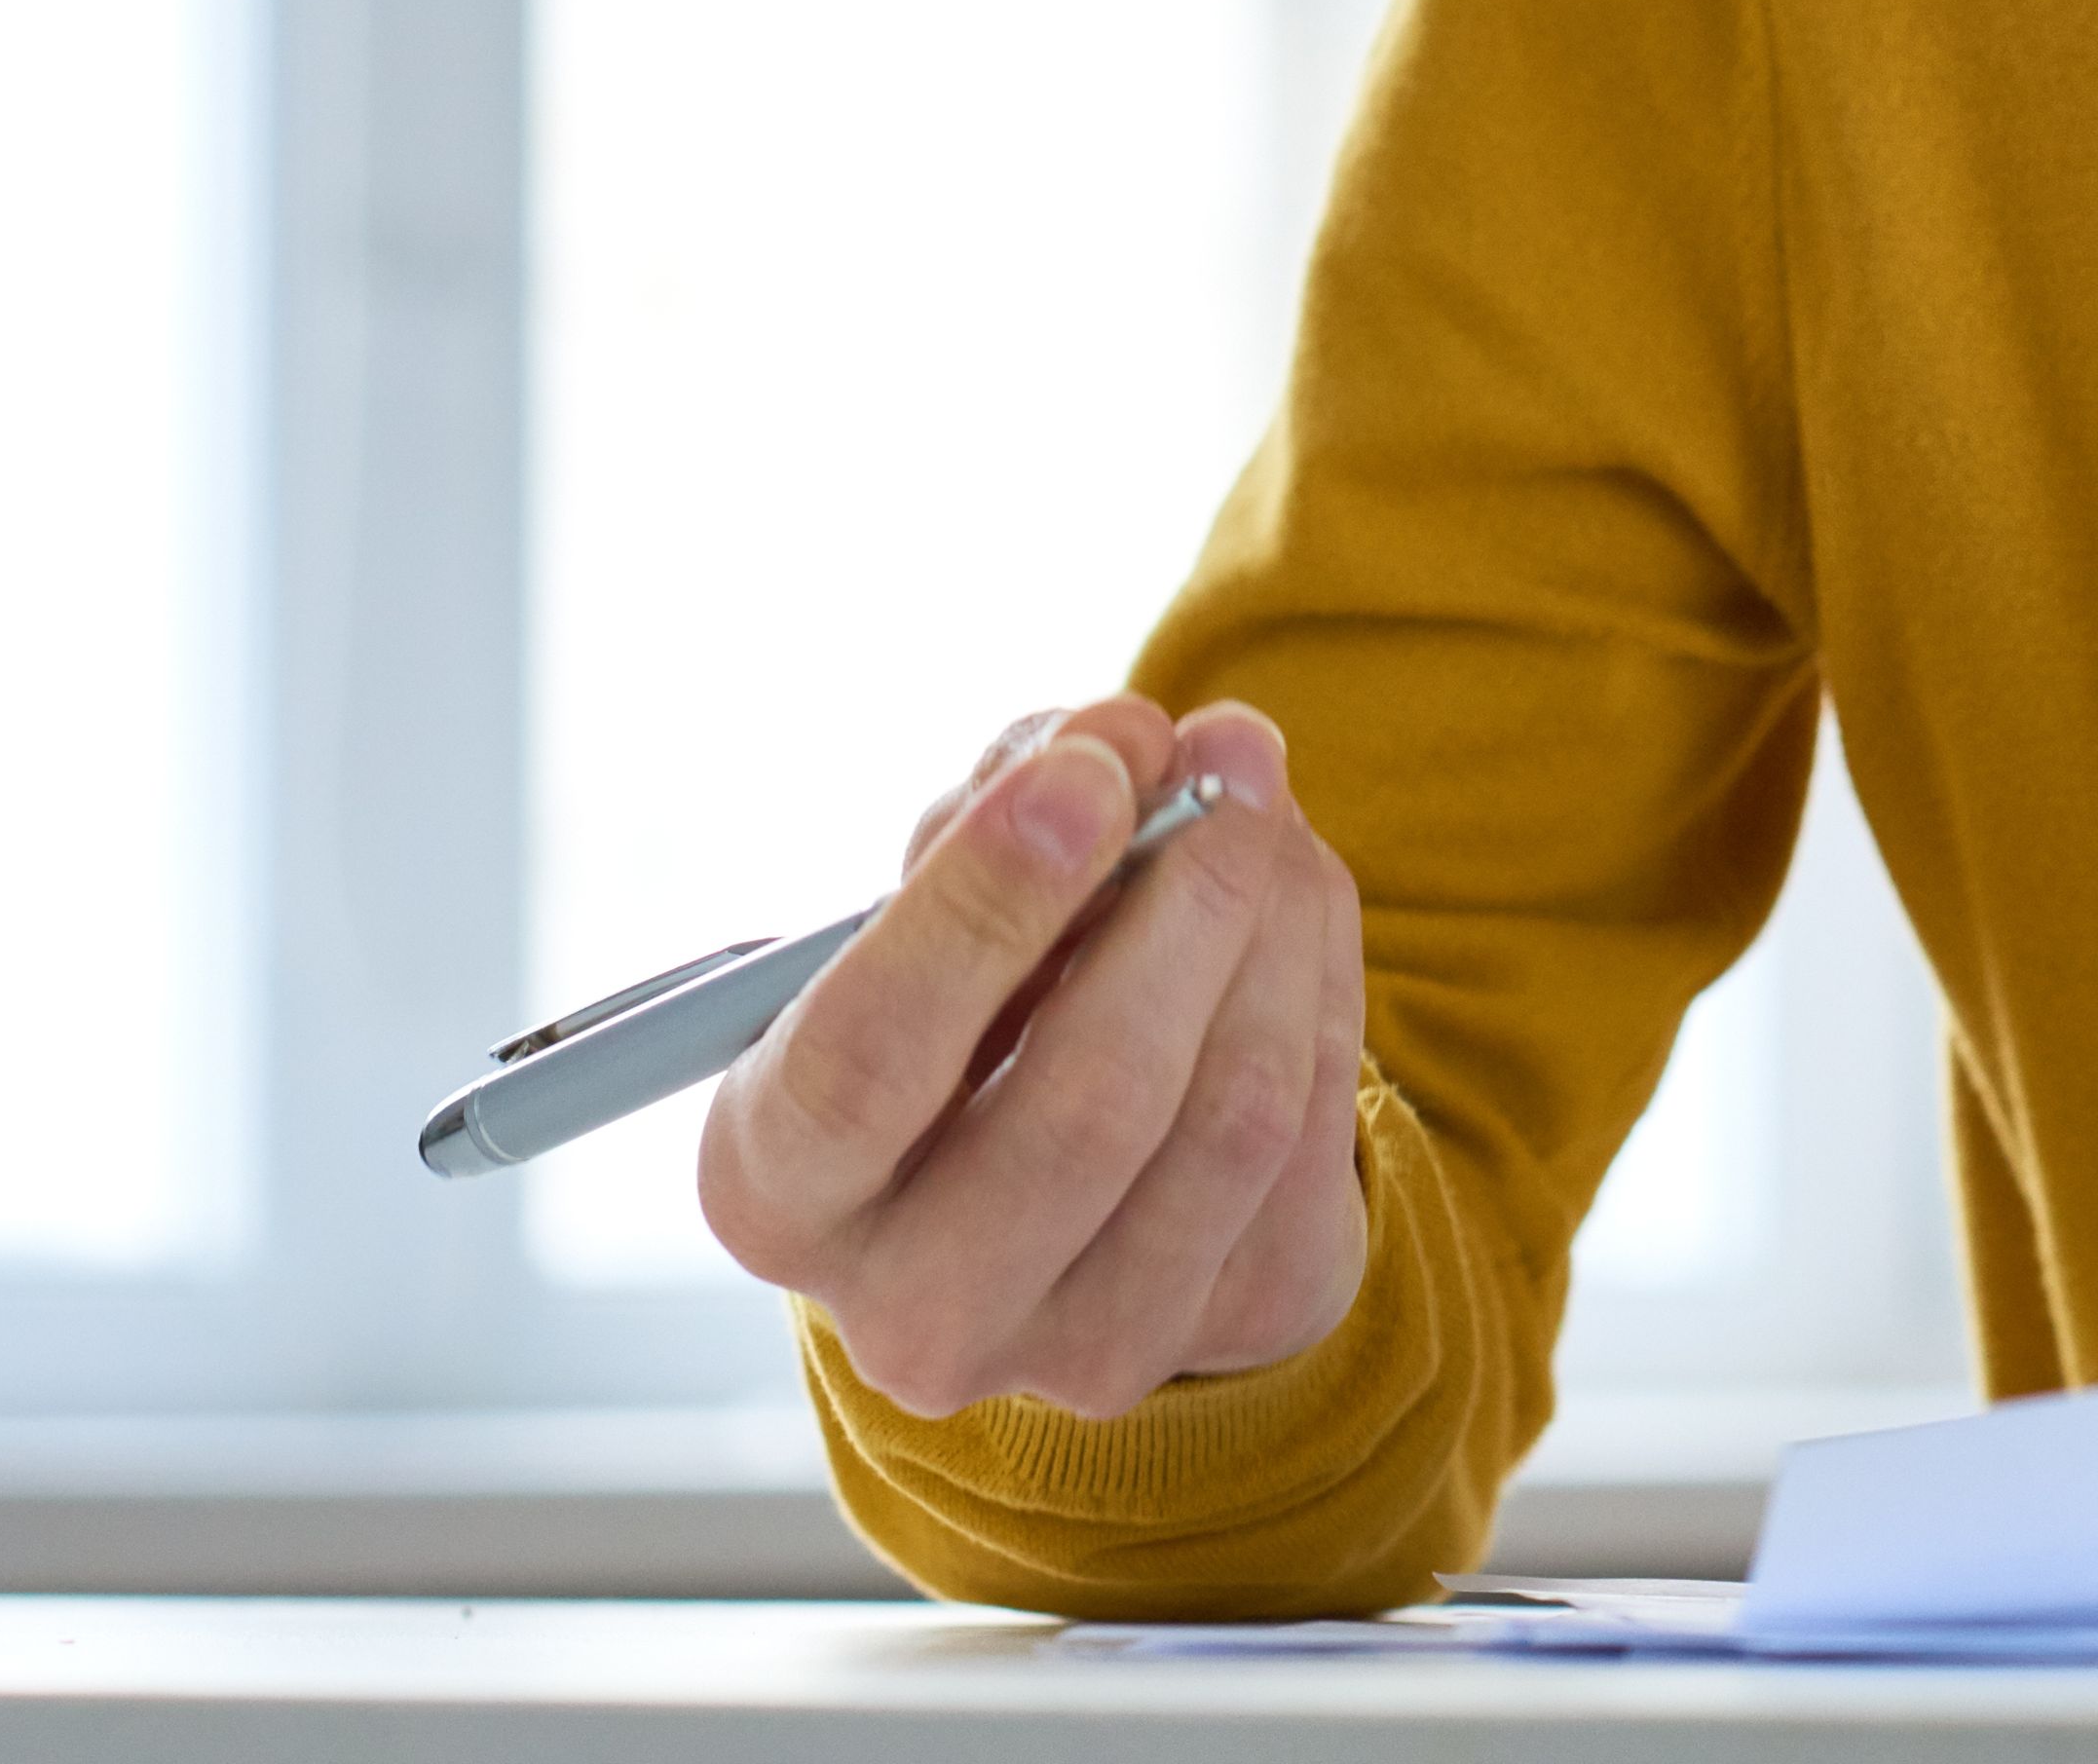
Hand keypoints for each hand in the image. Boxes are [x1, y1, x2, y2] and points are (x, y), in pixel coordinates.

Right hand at [700, 693, 1375, 1421]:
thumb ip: (999, 810)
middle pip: (1087, 1107)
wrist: (1061, 1162)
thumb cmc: (962, 995)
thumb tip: (1127, 751)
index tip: (1087, 770)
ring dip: (1270, 917)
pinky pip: (1311, 1129)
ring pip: (1228, 1114)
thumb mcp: (928, 901)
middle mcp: (916, 1310)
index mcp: (777, 1191)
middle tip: (1224, 752)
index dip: (984, 904)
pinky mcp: (1235, 1325)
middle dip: (1179, 898)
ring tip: (1260, 798)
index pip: (864, 1066)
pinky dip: (1320, 971)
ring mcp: (1083, 1347)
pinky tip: (1293, 891)